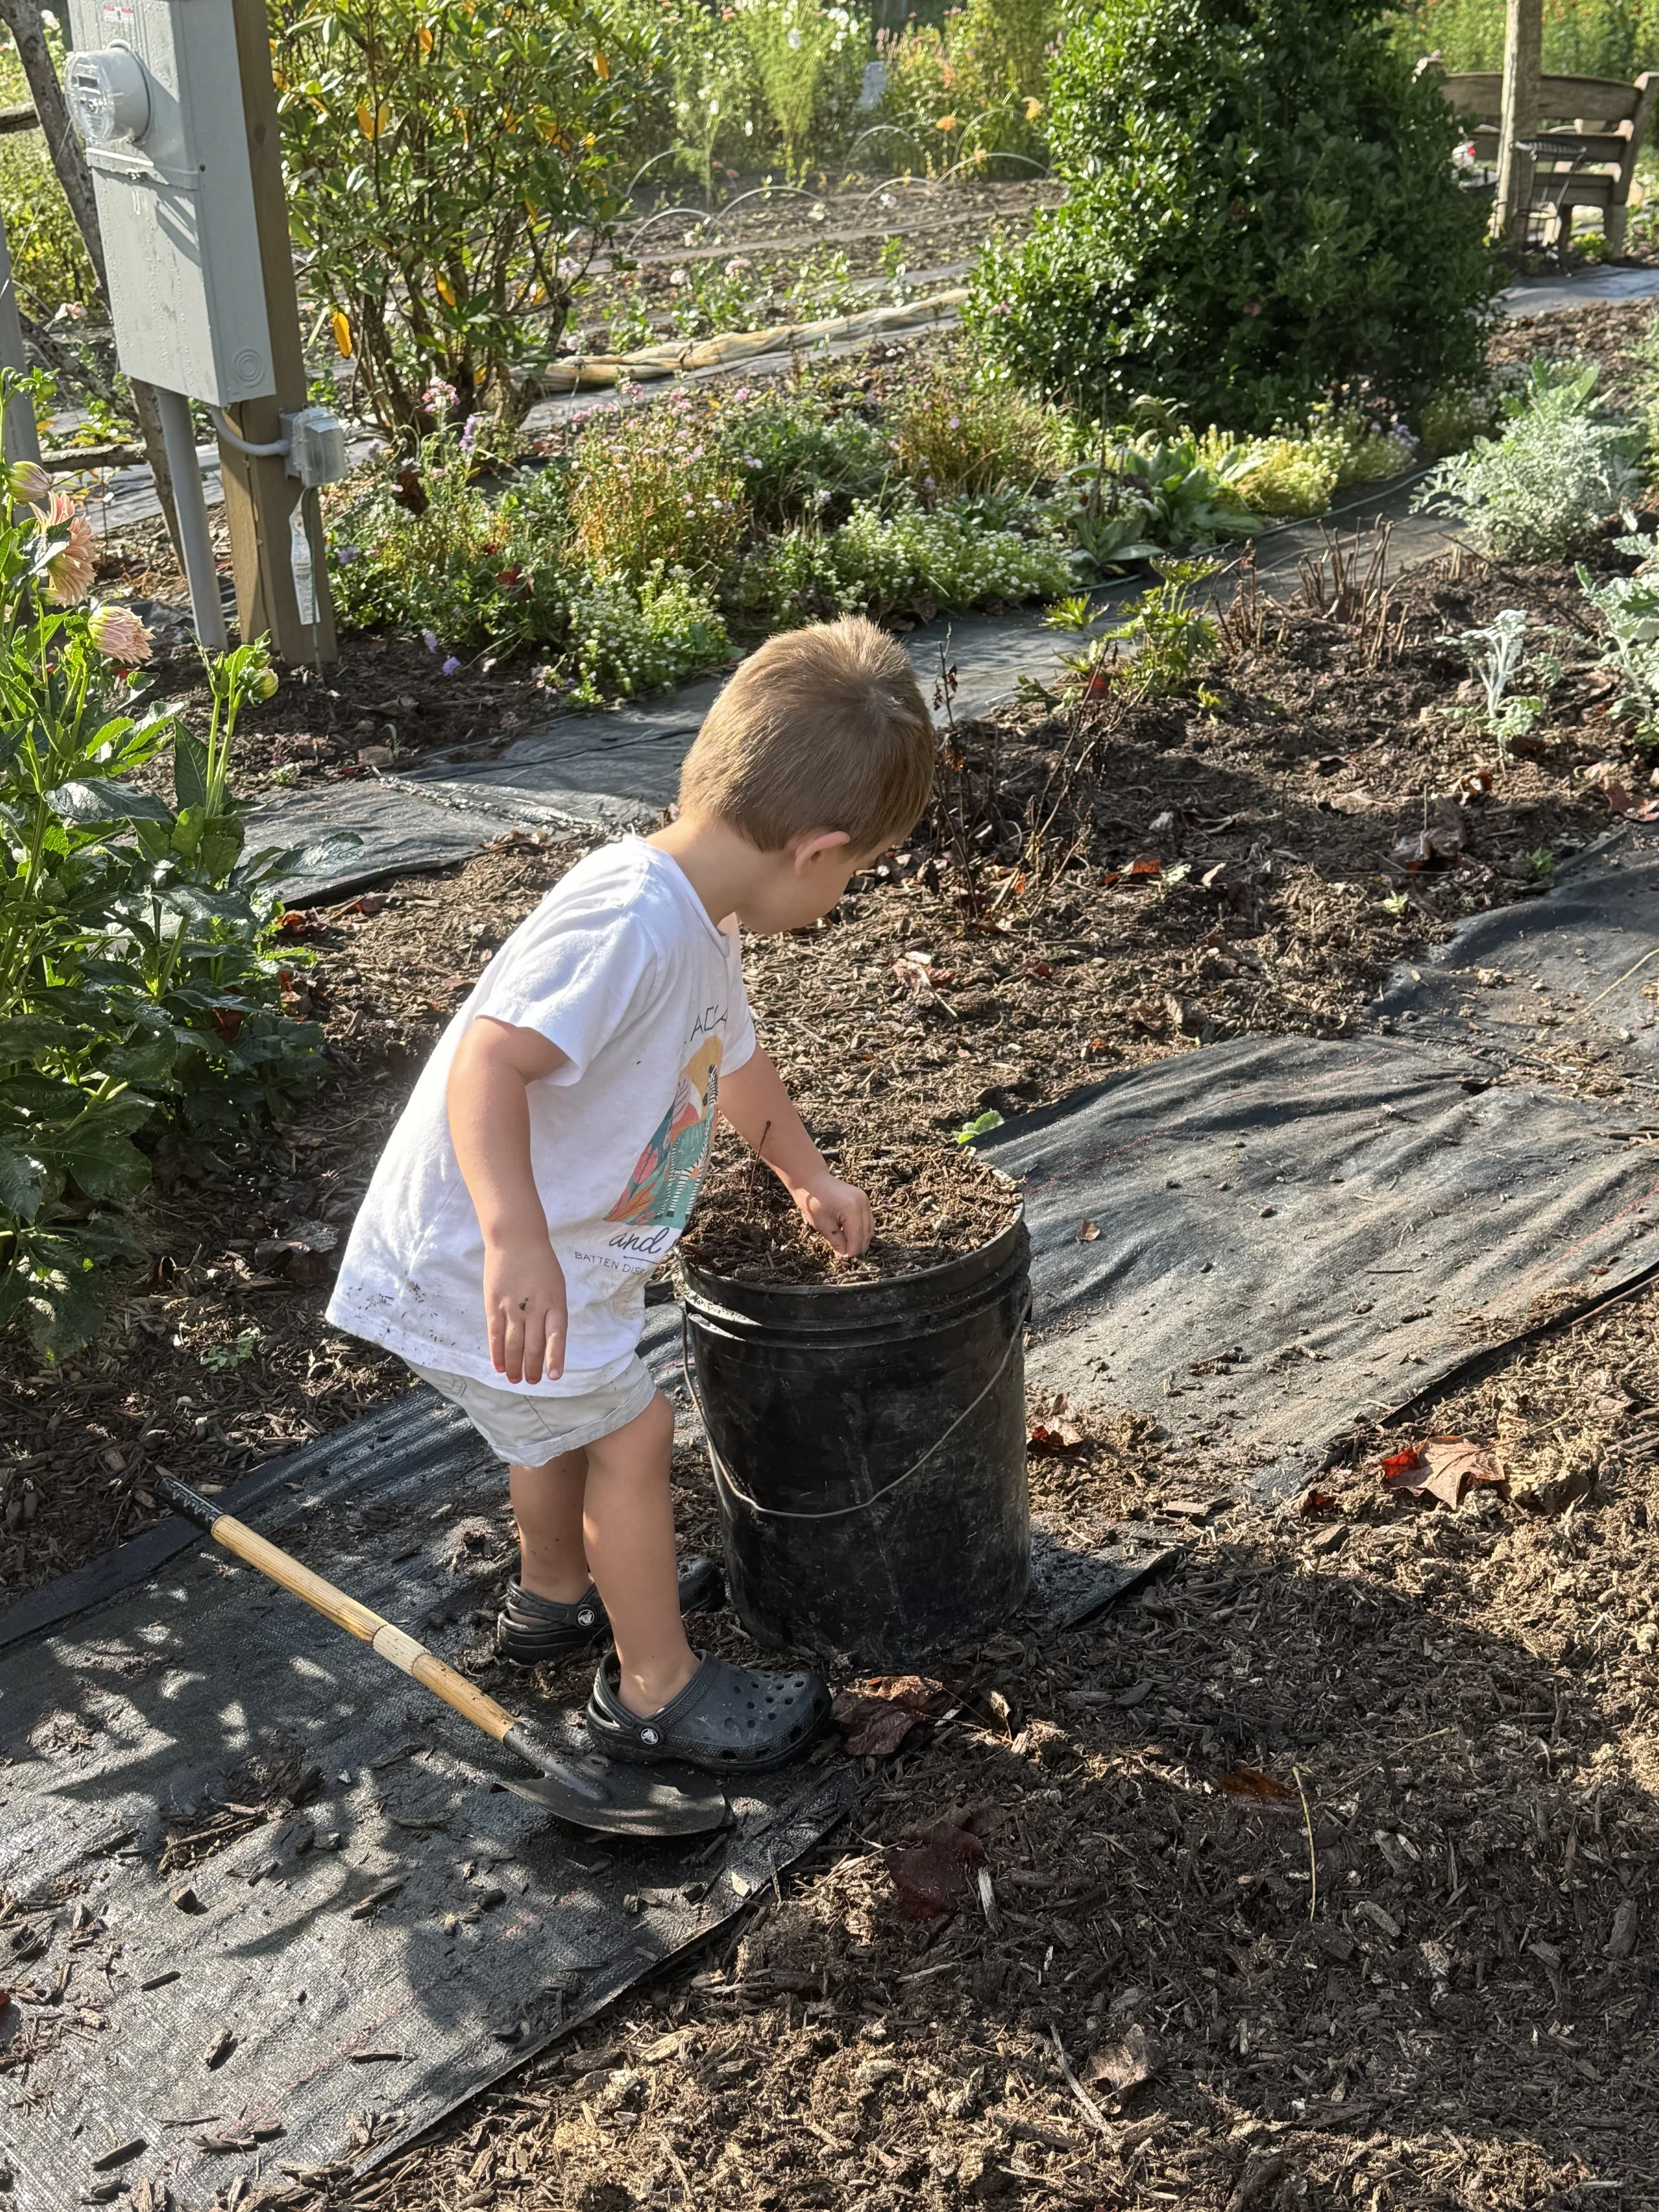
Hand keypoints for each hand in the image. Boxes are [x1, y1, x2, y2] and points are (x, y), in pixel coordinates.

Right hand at [482, 1233, 567, 1383]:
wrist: (515, 1238)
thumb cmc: (540, 1262)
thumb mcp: (555, 1285)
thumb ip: (552, 1311)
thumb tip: (548, 1339)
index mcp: (555, 1301)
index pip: (556, 1336)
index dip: (554, 1358)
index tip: (554, 1376)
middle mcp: (534, 1307)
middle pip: (532, 1345)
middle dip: (532, 1367)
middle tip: (531, 1381)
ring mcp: (512, 1306)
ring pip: (513, 1344)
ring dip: (514, 1365)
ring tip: (515, 1379)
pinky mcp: (493, 1304)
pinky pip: (495, 1334)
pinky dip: (497, 1353)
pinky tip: (499, 1366)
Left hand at [795, 1173, 872, 1257]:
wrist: (811, 1180)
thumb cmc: (813, 1201)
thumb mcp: (823, 1225)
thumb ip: (836, 1241)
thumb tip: (844, 1254)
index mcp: (852, 1209)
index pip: (857, 1237)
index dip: (851, 1250)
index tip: (844, 1259)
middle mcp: (862, 1203)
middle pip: (866, 1233)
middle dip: (857, 1246)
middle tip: (845, 1255)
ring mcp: (864, 1200)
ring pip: (869, 1227)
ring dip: (860, 1238)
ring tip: (847, 1246)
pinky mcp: (862, 1199)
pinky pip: (867, 1219)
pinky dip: (860, 1229)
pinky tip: (849, 1235)